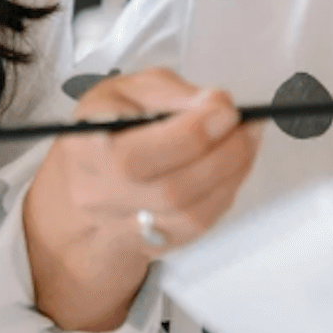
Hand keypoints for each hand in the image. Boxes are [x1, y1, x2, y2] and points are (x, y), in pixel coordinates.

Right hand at [22, 68, 262, 331]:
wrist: (85, 185)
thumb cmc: (108, 130)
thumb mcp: (124, 91)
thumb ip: (169, 92)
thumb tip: (214, 103)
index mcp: (85, 149)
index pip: (137, 155)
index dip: (191, 133)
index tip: (225, 109)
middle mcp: (99, 196)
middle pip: (170, 191)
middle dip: (223, 153)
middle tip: (246, 125)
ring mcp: (126, 226)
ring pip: (190, 215)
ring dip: (233, 173)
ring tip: (247, 139)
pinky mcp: (156, 242)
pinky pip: (200, 225)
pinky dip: (227, 191)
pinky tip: (235, 165)